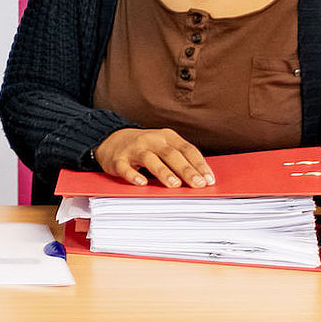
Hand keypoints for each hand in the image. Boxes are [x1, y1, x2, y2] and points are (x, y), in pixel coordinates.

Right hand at [95, 128, 214, 187]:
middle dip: (186, 170)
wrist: (111, 140)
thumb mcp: (164, 147)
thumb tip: (201, 180)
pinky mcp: (117, 159)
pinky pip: (125, 168)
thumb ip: (180, 159)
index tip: (209, 180)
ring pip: (150, 159)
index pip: (187, 149)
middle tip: (198, 184)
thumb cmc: (145, 147)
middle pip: (171, 154)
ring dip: (163, 172)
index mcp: (167, 137)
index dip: (199, 165)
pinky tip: (142, 183)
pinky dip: (133, 175)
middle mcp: (151, 140)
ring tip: (174, 185)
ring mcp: (133, 149)